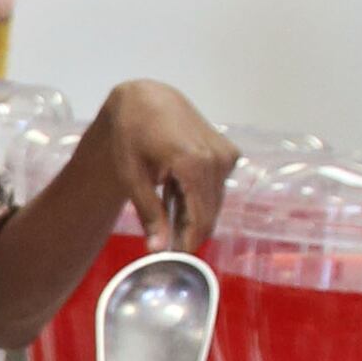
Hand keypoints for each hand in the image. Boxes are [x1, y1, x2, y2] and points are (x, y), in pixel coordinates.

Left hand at [90, 78, 236, 249]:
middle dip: (190, 230)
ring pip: (216, 202)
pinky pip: (218, 186)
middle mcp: (217, 159)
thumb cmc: (132, 135)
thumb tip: (157, 250)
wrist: (145, 100)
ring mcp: (226, 154)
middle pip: (210, 213)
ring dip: (194, 212)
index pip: (200, 219)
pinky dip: (201, 195)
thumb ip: (149, 214)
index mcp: (194, 164)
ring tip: (166, 203)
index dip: (188, 243)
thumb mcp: (132, 177)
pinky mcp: (229, 152)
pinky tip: (177, 188)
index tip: (173, 259)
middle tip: (166, 240)